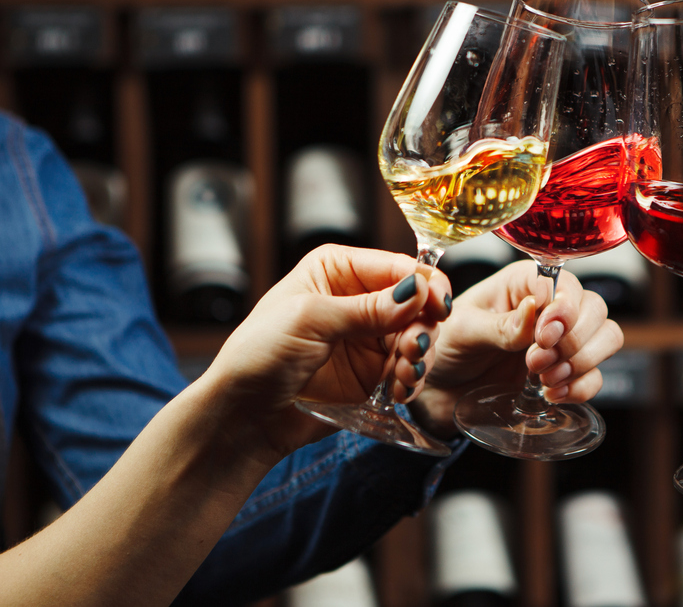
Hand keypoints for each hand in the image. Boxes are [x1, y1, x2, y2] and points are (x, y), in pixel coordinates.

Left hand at [200, 245, 451, 464]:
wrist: (242, 415)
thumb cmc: (259, 354)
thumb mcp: (310, 320)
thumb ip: (367, 309)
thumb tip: (417, 291)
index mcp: (339, 270)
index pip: (398, 267)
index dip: (425, 284)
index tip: (440, 307)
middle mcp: (358, 299)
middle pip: (417, 303)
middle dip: (423, 326)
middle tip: (413, 350)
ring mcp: (368, 337)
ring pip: (419, 337)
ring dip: (419, 357)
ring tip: (402, 376)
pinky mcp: (372, 372)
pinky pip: (408, 369)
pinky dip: (411, 380)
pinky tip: (398, 392)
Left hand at [410, 261, 622, 437]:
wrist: (437, 390)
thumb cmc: (445, 347)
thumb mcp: (463, 331)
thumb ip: (501, 325)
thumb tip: (536, 308)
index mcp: (523, 283)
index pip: (567, 284)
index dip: (564, 310)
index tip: (543, 337)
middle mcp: (549, 307)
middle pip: (595, 308)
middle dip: (574, 339)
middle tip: (535, 362)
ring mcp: (561, 341)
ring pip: (607, 337)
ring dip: (584, 361)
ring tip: (545, 379)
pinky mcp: (564, 372)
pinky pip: (596, 376)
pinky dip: (582, 387)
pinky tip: (552, 393)